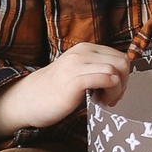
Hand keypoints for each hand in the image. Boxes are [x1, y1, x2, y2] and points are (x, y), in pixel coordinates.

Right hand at [0, 42, 130, 138]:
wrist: (28, 101)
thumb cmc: (56, 92)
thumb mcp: (80, 73)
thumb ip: (98, 70)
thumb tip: (124, 78)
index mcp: (86, 48)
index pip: (121, 56)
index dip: (123, 76)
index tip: (112, 92)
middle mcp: (83, 51)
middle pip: (123, 62)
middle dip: (123, 83)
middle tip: (110, 98)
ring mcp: (78, 64)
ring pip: (117, 70)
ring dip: (117, 90)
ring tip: (103, 101)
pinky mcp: (75, 79)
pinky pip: (107, 79)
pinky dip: (110, 93)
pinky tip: (99, 102)